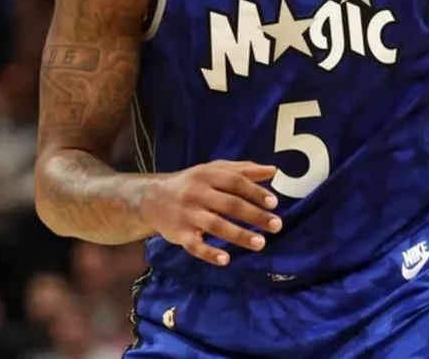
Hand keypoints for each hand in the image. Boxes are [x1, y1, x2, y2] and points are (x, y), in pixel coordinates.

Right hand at [148, 160, 282, 265]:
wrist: (151, 199)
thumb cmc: (191, 183)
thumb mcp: (213, 170)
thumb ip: (243, 170)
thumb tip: (273, 171)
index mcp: (208, 176)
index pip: (235, 182)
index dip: (255, 192)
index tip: (274, 203)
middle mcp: (197, 193)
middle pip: (230, 204)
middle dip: (254, 215)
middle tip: (276, 225)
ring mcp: (188, 214)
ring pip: (216, 225)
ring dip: (239, 235)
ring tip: (260, 243)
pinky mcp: (179, 234)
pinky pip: (195, 246)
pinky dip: (210, 253)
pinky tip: (226, 259)